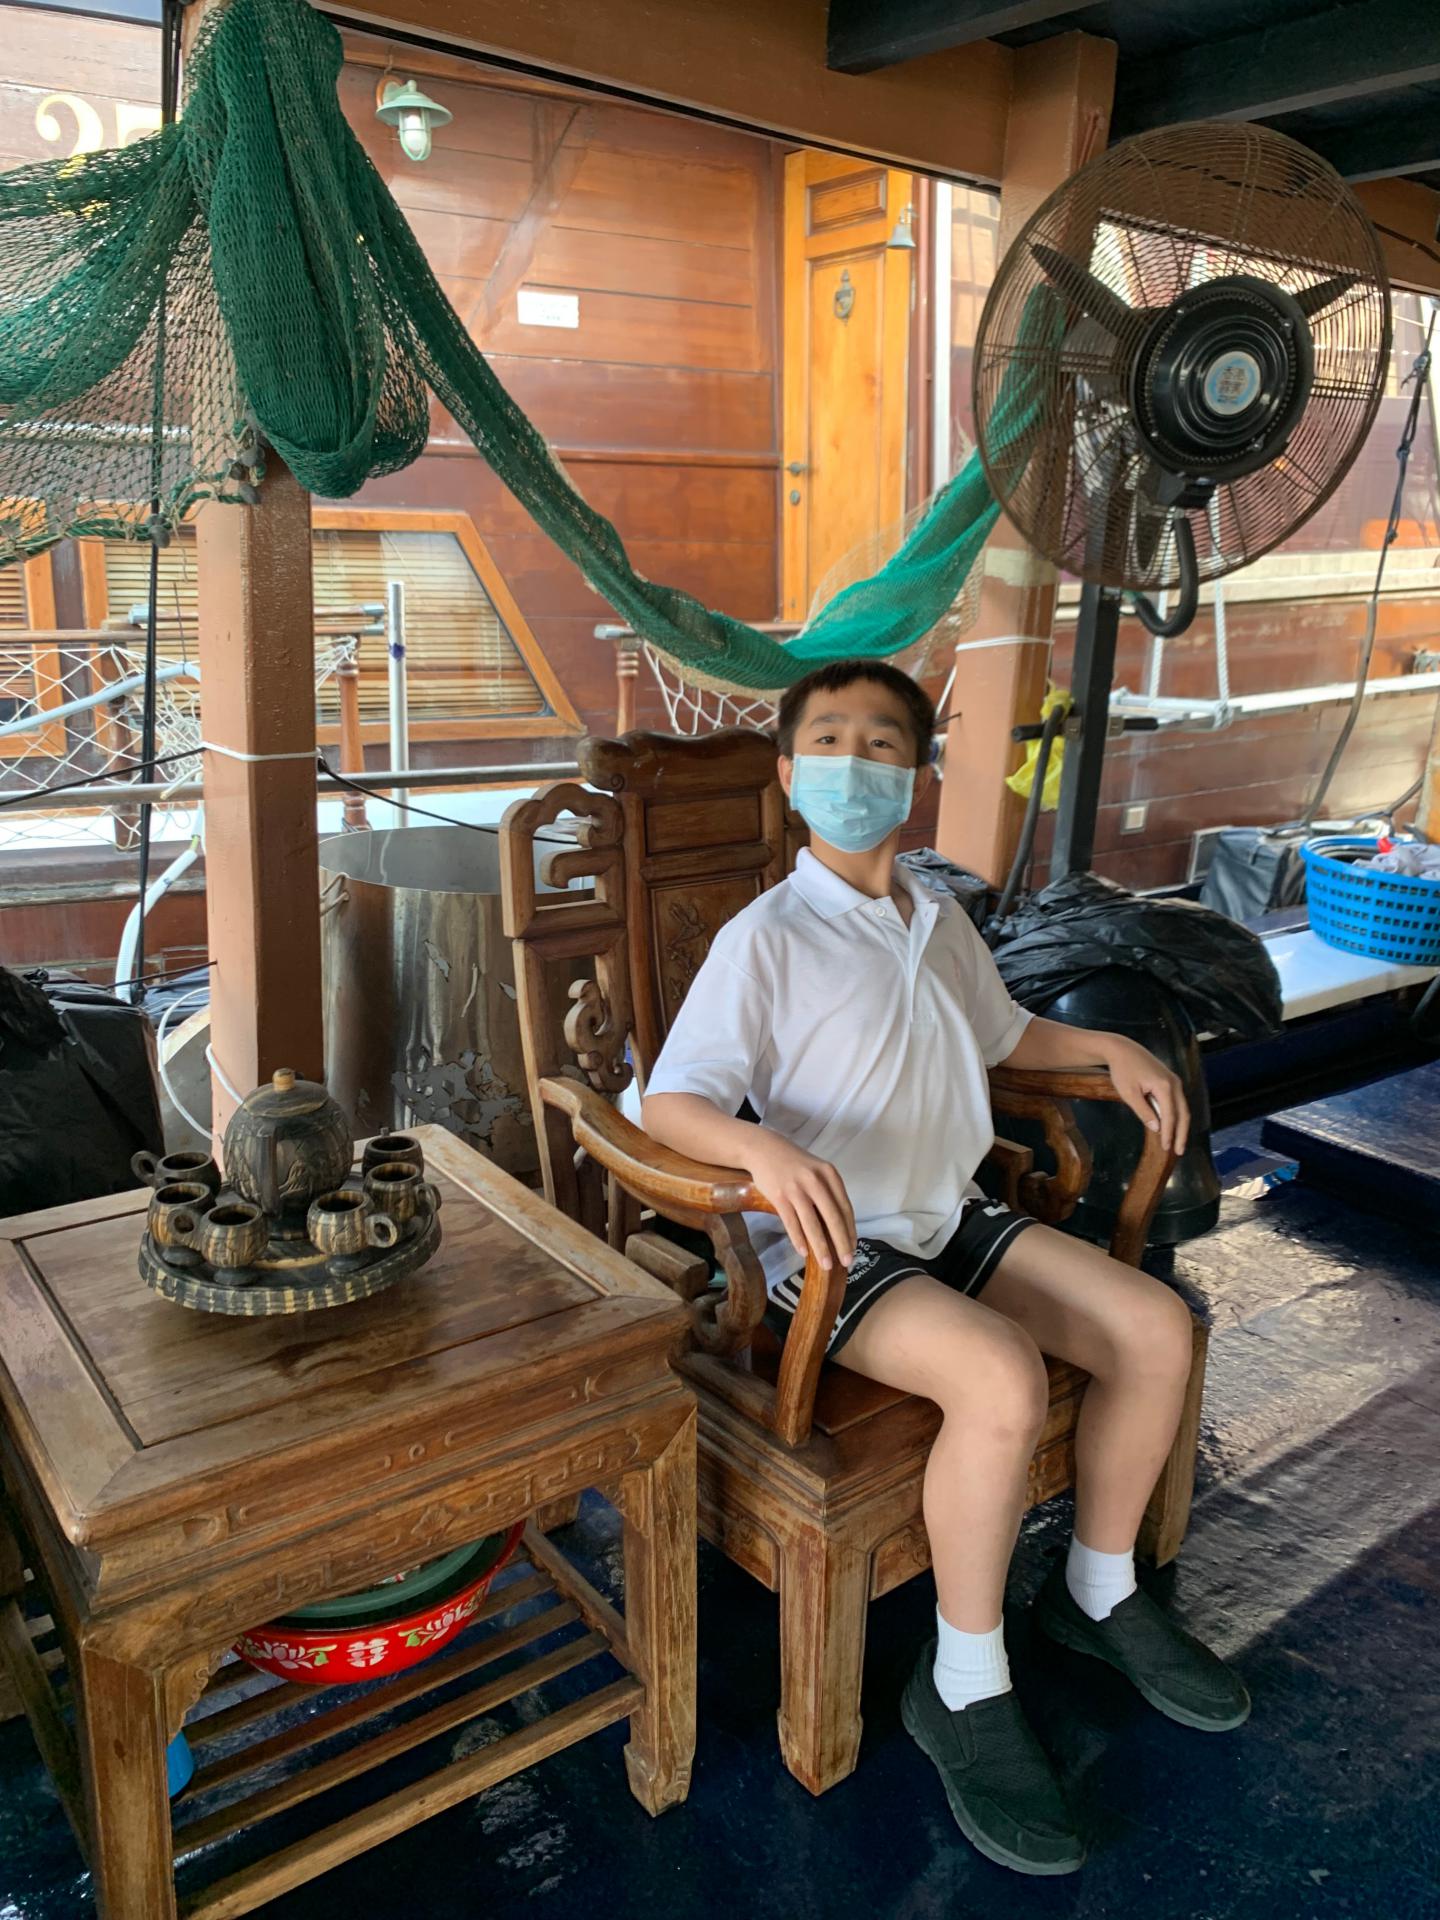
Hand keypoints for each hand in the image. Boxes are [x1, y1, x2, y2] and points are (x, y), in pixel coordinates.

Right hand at [744, 1131, 855, 1270]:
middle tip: (847, 1262)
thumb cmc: (794, 1164)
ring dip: (821, 1248)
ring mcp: (796, 1189)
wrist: (763, 1148)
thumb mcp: (816, 1171)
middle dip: (841, 1243)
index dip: (850, 1230)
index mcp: (830, 1174)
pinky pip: (791, 1223)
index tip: (854, 1248)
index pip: (845, 1208)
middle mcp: (815, 1181)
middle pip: (833, 1218)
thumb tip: (838, 1227)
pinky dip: (798, 1239)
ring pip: (812, 1224)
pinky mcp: (779, 1196)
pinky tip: (803, 1253)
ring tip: (826, 1264)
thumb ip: (828, 1192)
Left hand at [1104, 1037, 1188, 1156]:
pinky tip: (1172, 1126)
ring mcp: (1174, 1081)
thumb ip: (1144, 1111)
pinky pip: (1177, 1101)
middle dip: (1181, 1133)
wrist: (1122, 1049)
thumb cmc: (1123, 1070)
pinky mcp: (1170, 1080)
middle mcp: (1174, 1083)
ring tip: (1177, 1142)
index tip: (1167, 1148)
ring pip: (1183, 1107)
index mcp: (1165, 1086)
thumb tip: (1157, 1129)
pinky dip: (1176, 1115)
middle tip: (1179, 1151)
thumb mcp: (1129, 1093)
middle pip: (1183, 1113)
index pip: (1170, 1116)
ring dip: (1181, 1126)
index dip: (1169, 1133)